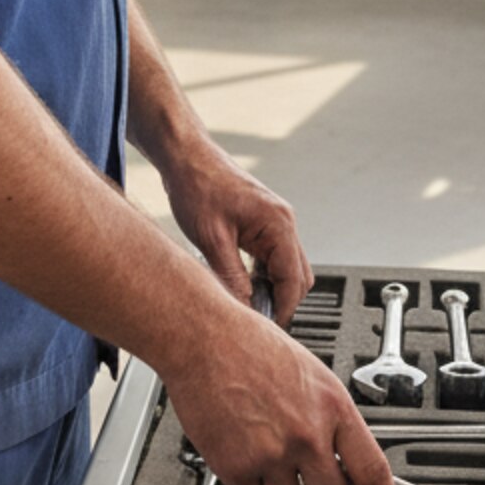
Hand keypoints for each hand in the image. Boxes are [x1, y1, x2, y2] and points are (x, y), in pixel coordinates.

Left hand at [159, 142, 311, 324]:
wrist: (186, 157)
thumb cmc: (198, 186)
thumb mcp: (211, 239)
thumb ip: (232, 276)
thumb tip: (244, 308)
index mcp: (278, 223)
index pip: (294, 279)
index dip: (282, 308)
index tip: (266, 327)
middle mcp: (283, 221)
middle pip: (298, 276)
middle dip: (281, 300)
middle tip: (255, 319)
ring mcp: (275, 221)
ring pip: (287, 267)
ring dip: (272, 287)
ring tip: (245, 302)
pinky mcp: (263, 222)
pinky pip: (273, 257)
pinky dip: (263, 274)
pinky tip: (242, 283)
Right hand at [163, 310, 396, 484]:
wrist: (202, 337)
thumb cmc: (250, 346)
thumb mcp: (311, 375)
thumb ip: (330, 419)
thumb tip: (343, 459)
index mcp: (333, 407)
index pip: (373, 472)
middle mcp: (307, 433)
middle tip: (309, 482)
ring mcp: (272, 452)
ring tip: (263, 448)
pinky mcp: (236, 465)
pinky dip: (246, 483)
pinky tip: (240, 450)